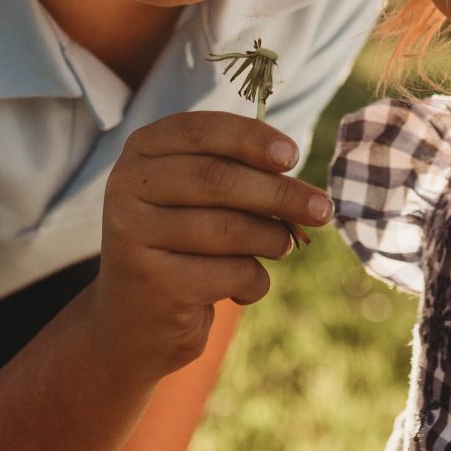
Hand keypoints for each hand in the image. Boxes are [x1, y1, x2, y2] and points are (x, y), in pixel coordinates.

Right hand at [94, 112, 331, 374]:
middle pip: (218, 179)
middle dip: (280, 193)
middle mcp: (127, 187)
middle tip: (323, 209)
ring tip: (282, 247)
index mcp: (141, 152)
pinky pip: (229, 273)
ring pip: (229, 229)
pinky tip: (241, 288)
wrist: (134, 320)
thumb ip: (238, 176)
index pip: (201, 131)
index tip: (293, 156)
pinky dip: (253, 281)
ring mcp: (134, 236)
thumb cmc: (183, 243)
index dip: (251, 139)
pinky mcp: (153, 283)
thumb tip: (298, 181)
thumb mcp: (198, 198)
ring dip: (272, 239)